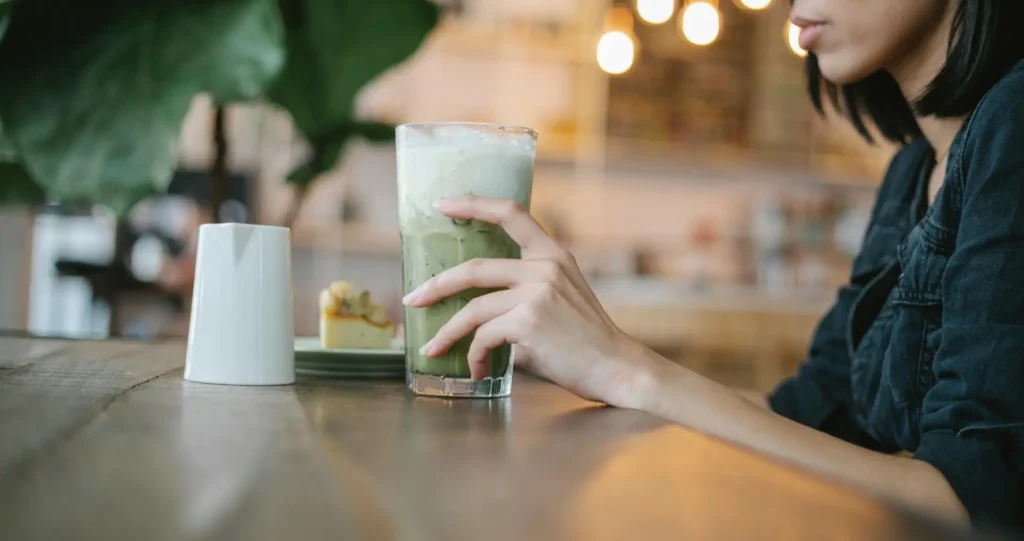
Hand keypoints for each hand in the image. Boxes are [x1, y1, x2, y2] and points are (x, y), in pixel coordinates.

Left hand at [402, 196, 658, 408]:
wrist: (615, 367)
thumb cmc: (585, 340)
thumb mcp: (563, 294)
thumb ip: (527, 286)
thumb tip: (474, 299)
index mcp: (552, 254)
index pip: (511, 213)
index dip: (473, 204)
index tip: (442, 205)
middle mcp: (544, 267)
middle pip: (474, 267)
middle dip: (436, 285)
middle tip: (413, 298)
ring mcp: (536, 292)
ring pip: (472, 308)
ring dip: (447, 333)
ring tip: (433, 348)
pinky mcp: (528, 321)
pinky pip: (484, 337)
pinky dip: (475, 357)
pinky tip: (478, 371)